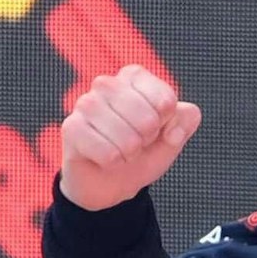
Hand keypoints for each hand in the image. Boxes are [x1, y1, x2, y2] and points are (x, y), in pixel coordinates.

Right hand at [59, 64, 202, 210]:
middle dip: (149, 139)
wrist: (112, 180)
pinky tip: (106, 158)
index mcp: (134, 77)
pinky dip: (113, 162)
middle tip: (138, 141)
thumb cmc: (143, 150)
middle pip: (147, 117)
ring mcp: (85, 104)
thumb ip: (185, 121)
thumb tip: (173, 127)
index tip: (157, 127)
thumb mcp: (173, 135)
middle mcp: (106, 84)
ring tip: (122, 150)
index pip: (165, 99)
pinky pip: (106, 151)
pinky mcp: (71, 127)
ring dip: (130, 152)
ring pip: (125, 136)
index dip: (167, 122)